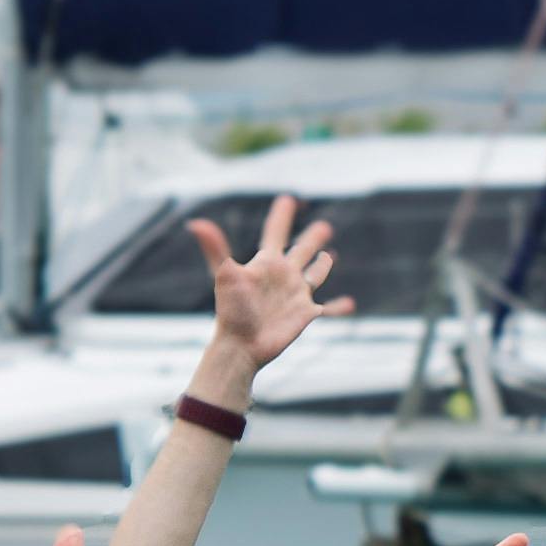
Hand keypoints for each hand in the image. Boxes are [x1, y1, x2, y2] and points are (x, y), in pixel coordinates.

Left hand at [183, 194, 352, 385]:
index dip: (282, 216)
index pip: (276, 232)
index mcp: (267, 263)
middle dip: (313, 239)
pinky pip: (328, 309)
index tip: (287, 199)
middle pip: (302, 251)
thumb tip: (195, 223)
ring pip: (315, 275)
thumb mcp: (224, 275)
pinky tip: (350, 304)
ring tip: (330, 256)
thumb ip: (215, 248)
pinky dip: (339, 307)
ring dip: (324, 266)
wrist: (240, 346)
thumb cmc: (231, 311)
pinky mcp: (305, 315)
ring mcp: (296, 295)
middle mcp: (283, 276)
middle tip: (324, 227)